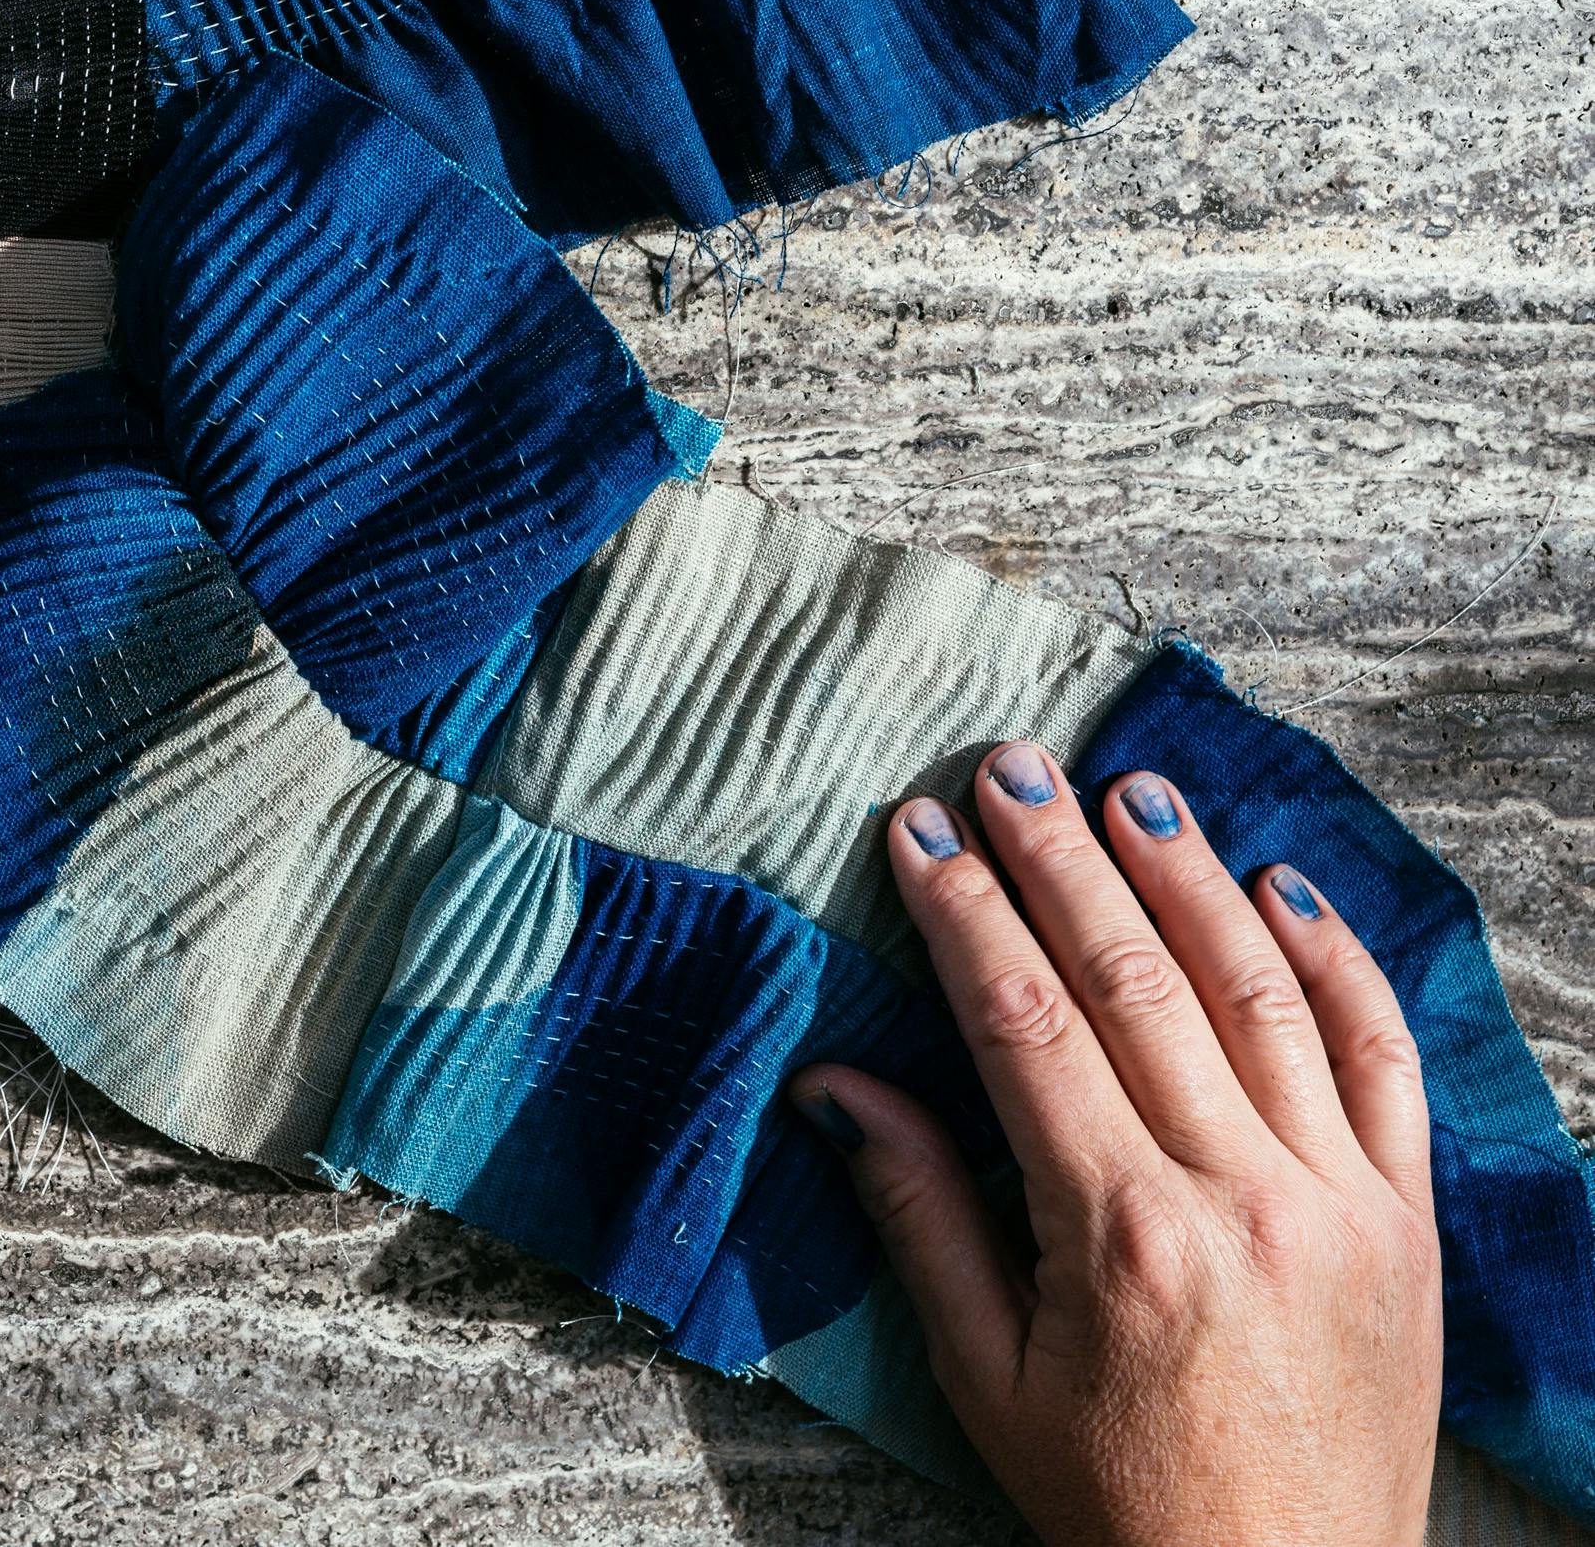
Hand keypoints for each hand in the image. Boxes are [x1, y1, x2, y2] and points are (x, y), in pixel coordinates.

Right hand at [791, 740, 1442, 1546]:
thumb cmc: (1117, 1497)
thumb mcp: (985, 1373)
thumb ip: (920, 1214)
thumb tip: (835, 1086)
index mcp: (1123, 1237)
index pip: (1028, 1025)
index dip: (966, 915)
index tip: (919, 832)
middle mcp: (1243, 1201)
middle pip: (1137, 983)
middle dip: (1062, 861)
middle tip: (1009, 768)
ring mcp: (1342, 1203)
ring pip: (1262, 995)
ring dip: (1190, 879)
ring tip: (1131, 793)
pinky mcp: (1409, 1221)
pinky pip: (1382, 1061)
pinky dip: (1337, 963)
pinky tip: (1283, 889)